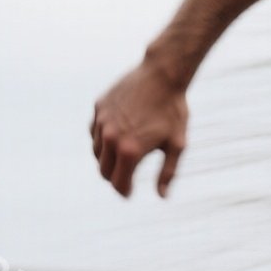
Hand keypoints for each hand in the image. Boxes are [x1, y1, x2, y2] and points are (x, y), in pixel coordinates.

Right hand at [90, 58, 188, 197]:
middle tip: (124, 177)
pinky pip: (94, 131)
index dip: (124, 192)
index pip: (118, 183)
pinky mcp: (99, 107)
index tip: (129, 193)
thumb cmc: (173, 110)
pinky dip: (101, 139)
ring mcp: (102, 121)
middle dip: (114, 178)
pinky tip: (115, 137)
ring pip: (96, 152)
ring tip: (122, 157)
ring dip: (106, 159)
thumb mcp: (177, 144)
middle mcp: (111, 138)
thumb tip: (162, 196)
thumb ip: (168, 172)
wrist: (162, 75)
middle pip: (103, 171)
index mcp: (130, 151)